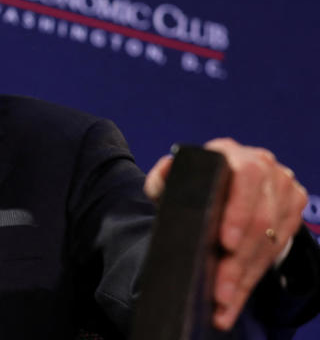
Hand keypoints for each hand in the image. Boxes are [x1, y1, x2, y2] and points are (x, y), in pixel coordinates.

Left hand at [144, 138, 307, 329]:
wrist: (225, 185)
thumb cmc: (194, 185)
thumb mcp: (173, 179)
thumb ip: (163, 177)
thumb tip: (166, 175)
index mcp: (231, 153)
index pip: (245, 177)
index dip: (239, 212)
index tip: (226, 243)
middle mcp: (264, 167)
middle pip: (261, 220)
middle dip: (239, 260)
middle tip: (220, 290)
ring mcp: (282, 190)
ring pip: (271, 242)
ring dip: (245, 276)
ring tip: (223, 302)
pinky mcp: (292, 212)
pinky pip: (277, 252)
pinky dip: (252, 279)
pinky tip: (234, 301)